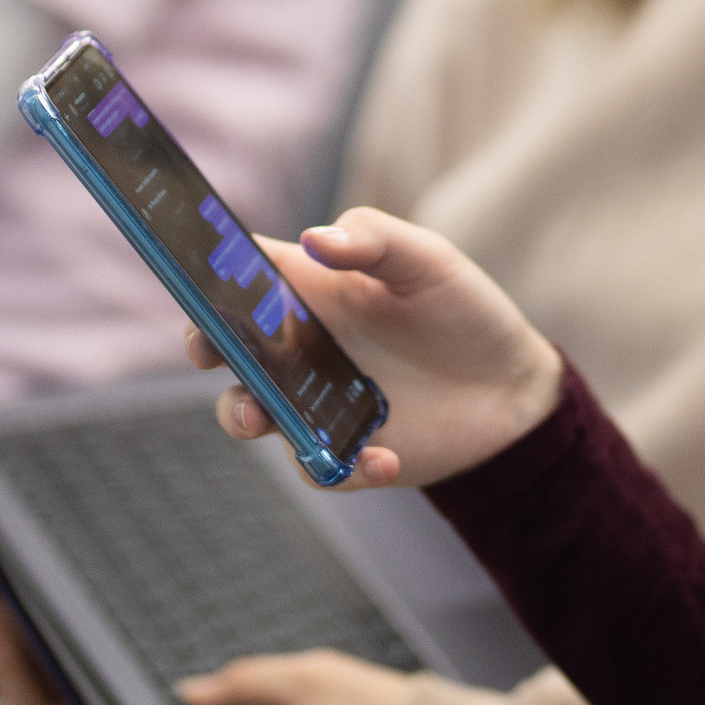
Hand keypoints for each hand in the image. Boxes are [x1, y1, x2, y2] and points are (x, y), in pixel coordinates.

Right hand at [193, 208, 562, 489]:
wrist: (512, 389)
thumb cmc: (463, 309)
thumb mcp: (428, 259)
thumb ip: (373, 238)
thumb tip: (313, 239)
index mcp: (311, 288)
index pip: (240, 274)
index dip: (205, 272)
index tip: (192, 278)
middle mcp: (300, 344)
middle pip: (227, 345)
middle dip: (204, 347)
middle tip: (210, 352)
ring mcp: (314, 399)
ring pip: (250, 410)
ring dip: (242, 415)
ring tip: (259, 419)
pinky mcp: (340, 448)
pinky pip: (314, 464)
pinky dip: (340, 466)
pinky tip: (383, 457)